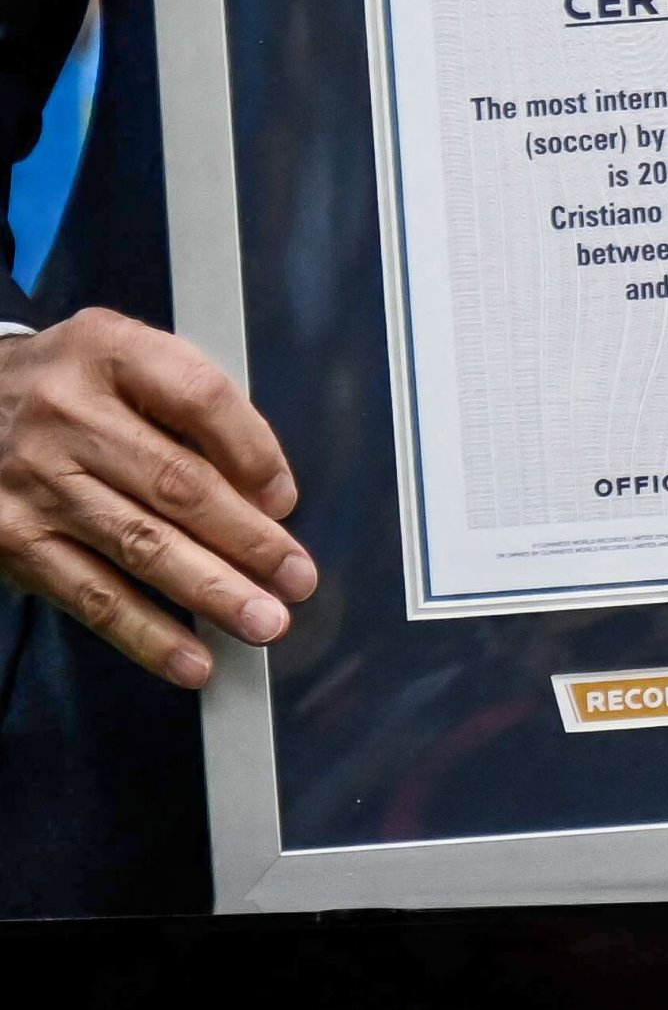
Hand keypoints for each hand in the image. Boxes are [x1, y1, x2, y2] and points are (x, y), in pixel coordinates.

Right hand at [0, 310, 314, 687]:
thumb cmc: (65, 386)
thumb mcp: (118, 359)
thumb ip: (183, 405)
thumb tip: (261, 489)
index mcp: (108, 350)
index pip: (199, 397)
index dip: (254, 450)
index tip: (286, 499)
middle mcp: (68, 414)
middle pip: (177, 483)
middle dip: (249, 540)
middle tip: (297, 578)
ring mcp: (37, 482)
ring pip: (140, 547)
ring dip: (211, 593)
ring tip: (264, 621)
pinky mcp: (14, 541)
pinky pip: (92, 596)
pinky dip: (147, 634)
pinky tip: (191, 659)